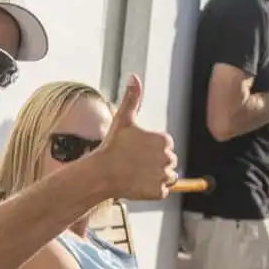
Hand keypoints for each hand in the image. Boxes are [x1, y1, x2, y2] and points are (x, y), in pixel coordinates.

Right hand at [88, 75, 178, 200]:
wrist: (101, 174)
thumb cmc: (112, 146)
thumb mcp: (123, 119)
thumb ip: (132, 98)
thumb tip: (134, 76)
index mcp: (164, 140)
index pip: (165, 145)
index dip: (150, 148)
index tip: (136, 150)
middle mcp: (168, 157)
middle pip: (168, 161)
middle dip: (154, 162)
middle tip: (134, 162)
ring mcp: (163, 176)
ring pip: (167, 176)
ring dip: (155, 176)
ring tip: (136, 173)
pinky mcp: (159, 192)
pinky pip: (162, 190)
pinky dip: (152, 189)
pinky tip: (138, 183)